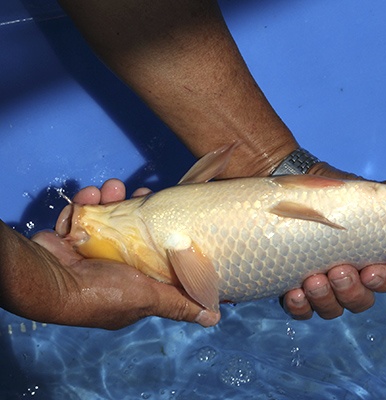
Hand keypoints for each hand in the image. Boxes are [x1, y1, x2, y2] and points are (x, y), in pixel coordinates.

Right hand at [31, 179, 218, 328]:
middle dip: (137, 208)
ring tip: (112, 188)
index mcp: (132, 286)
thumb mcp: (148, 298)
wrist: (49, 279)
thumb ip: (178, 303)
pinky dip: (86, 202)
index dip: (165, 237)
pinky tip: (89, 196)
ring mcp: (90, 251)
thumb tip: (213, 318)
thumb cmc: (102, 293)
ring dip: (111, 198)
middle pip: (133, 231)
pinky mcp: (71, 236)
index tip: (171, 214)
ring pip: (109, 216)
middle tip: (142, 191)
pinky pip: (84, 212)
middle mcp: (112, 269)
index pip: (156, 259)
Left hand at [281, 162, 385, 319]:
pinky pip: (302, 310)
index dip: (385, 281)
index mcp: (375, 260)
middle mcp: (353, 280)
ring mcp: (325, 288)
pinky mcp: (298, 291)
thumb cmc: (337, 198)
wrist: (295, 191)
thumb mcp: (367, 195)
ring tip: (312, 280)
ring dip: (324, 299)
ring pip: (332, 309)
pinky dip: (299, 307)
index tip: (371, 272)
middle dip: (350, 291)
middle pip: (361, 301)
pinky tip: (293, 293)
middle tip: (337, 272)